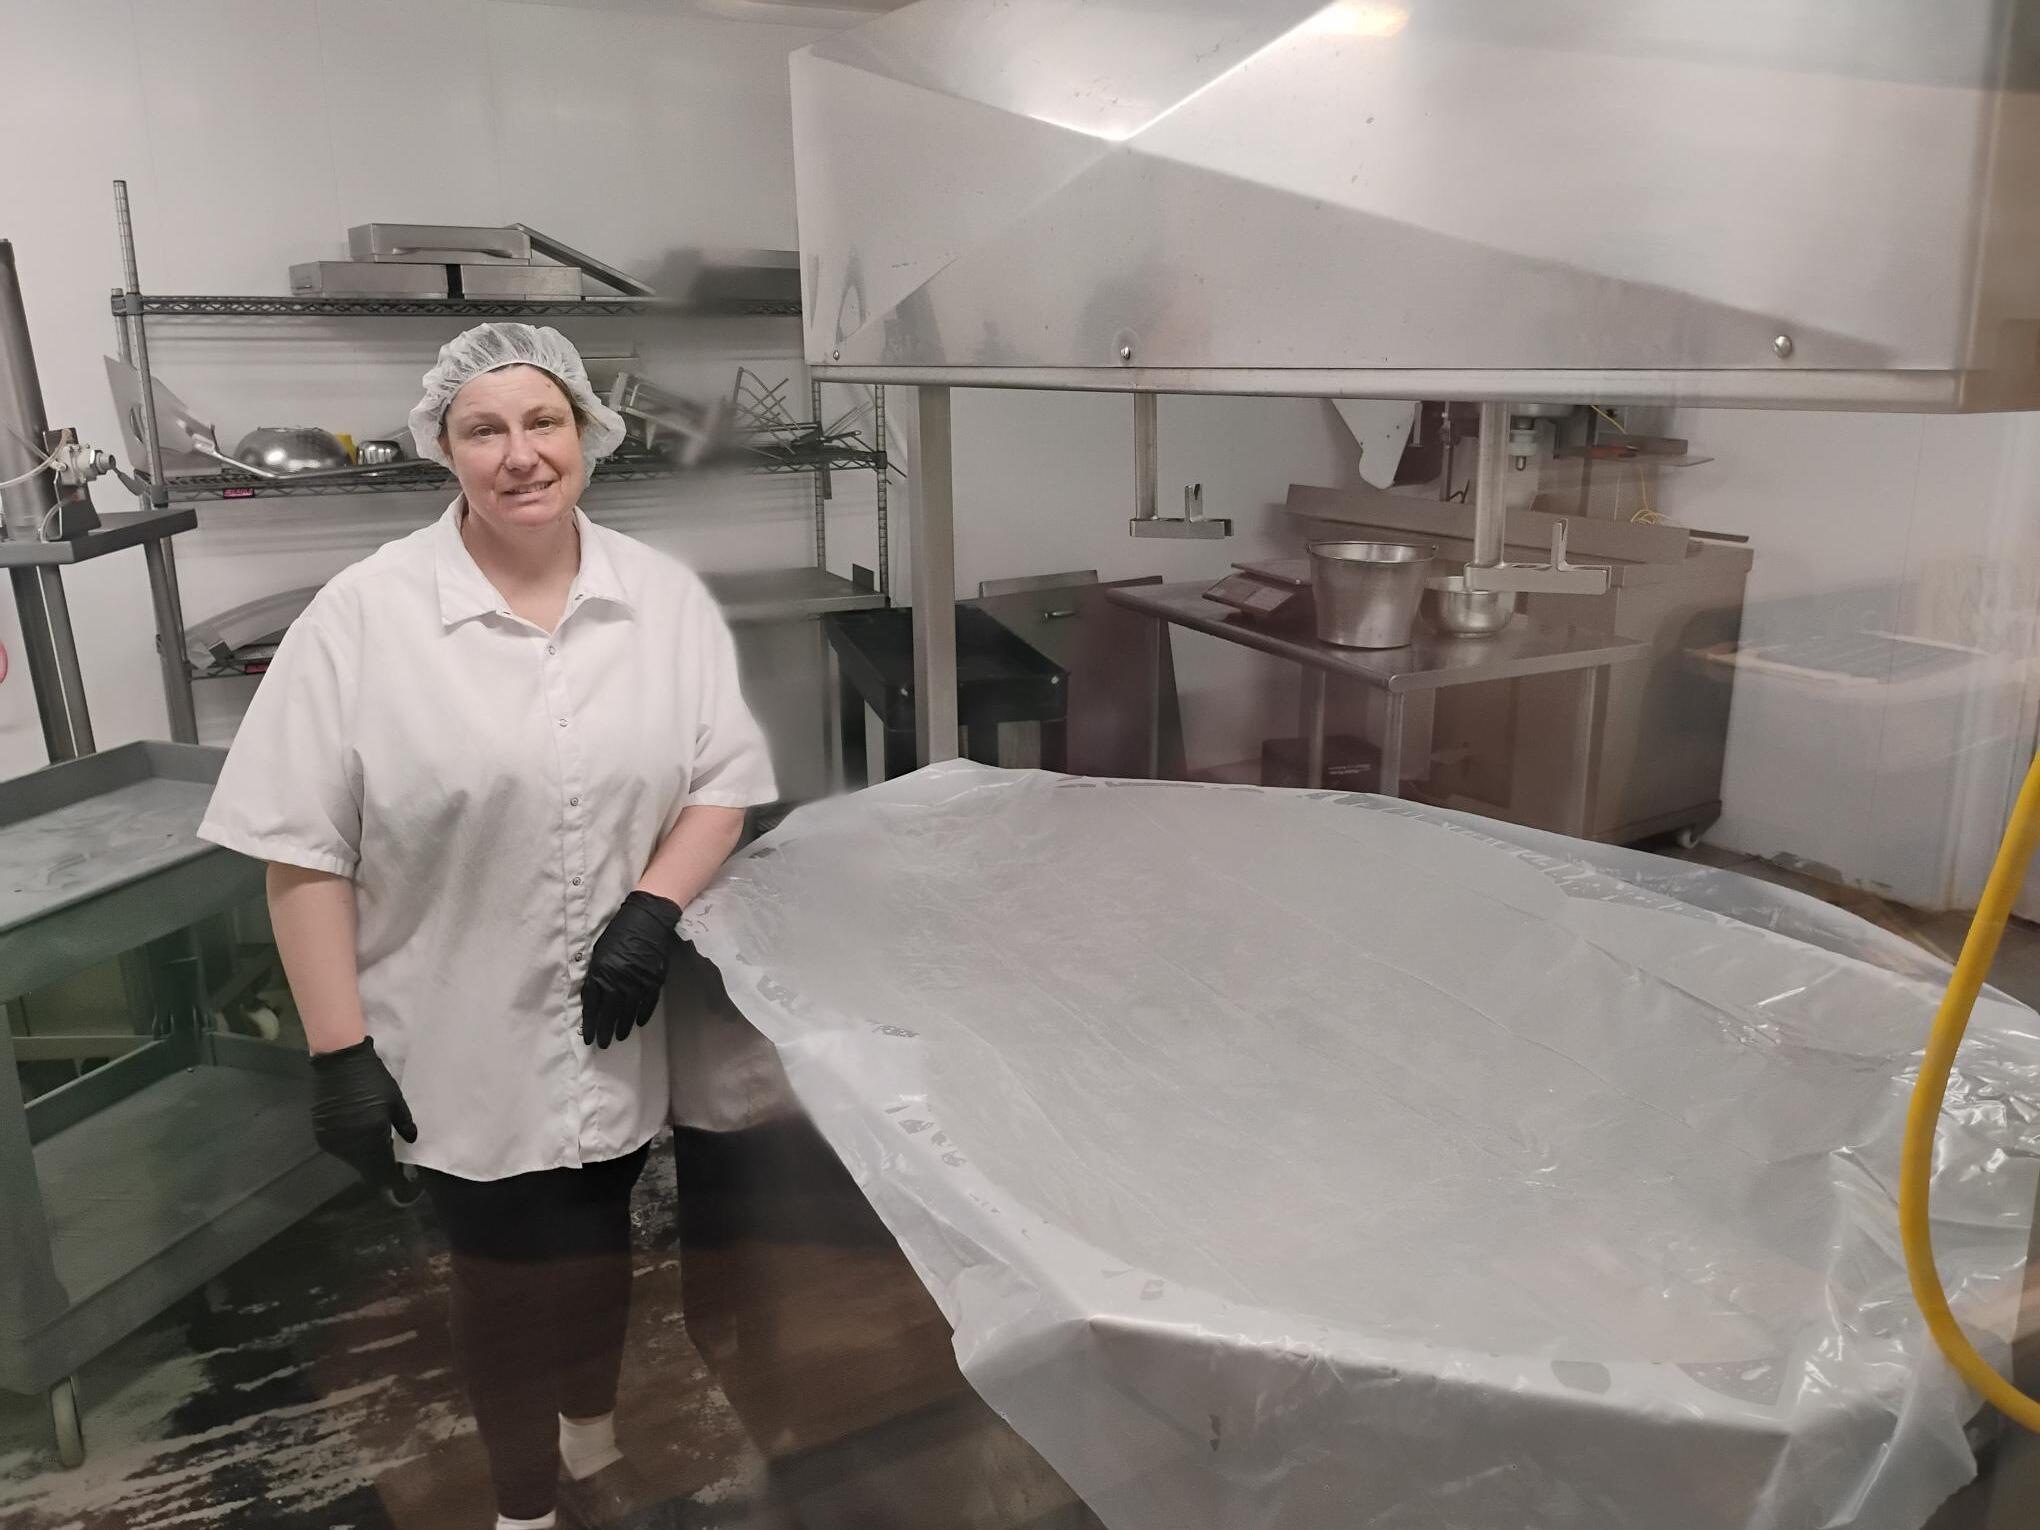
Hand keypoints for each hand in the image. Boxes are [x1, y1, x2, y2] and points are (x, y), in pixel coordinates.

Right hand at [309, 1037, 417, 1191]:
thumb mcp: (395, 1099)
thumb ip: (404, 1123)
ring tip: (380, 1152)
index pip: (383, 1169)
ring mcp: (333, 1141)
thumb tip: (411, 1141)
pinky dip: (354, 1149)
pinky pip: (342, 1151)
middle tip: (395, 1168)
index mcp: (372, 1135)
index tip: (406, 1181)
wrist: (339, 1062)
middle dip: (381, 1171)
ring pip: (354, 1161)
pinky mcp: (321, 1135)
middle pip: (367, 1169)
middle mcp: (350, 1144)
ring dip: (367, 1160)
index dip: (395, 1179)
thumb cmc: (372, 1078)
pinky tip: (362, 1140)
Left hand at [582, 891, 681, 1047]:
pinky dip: (642, 1015)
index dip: (589, 1023)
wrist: (647, 919)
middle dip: (605, 1031)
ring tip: (619, 1037)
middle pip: (610, 1013)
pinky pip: (647, 1003)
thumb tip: (592, 996)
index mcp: (601, 972)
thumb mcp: (600, 952)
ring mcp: (638, 982)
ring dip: (623, 1027)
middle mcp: (618, 980)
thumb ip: (596, 974)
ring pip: (629, 1012)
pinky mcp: (654, 980)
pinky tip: (637, 1023)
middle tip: (602, 1044)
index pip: (592, 1005)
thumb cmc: (619, 932)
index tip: (588, 1036)